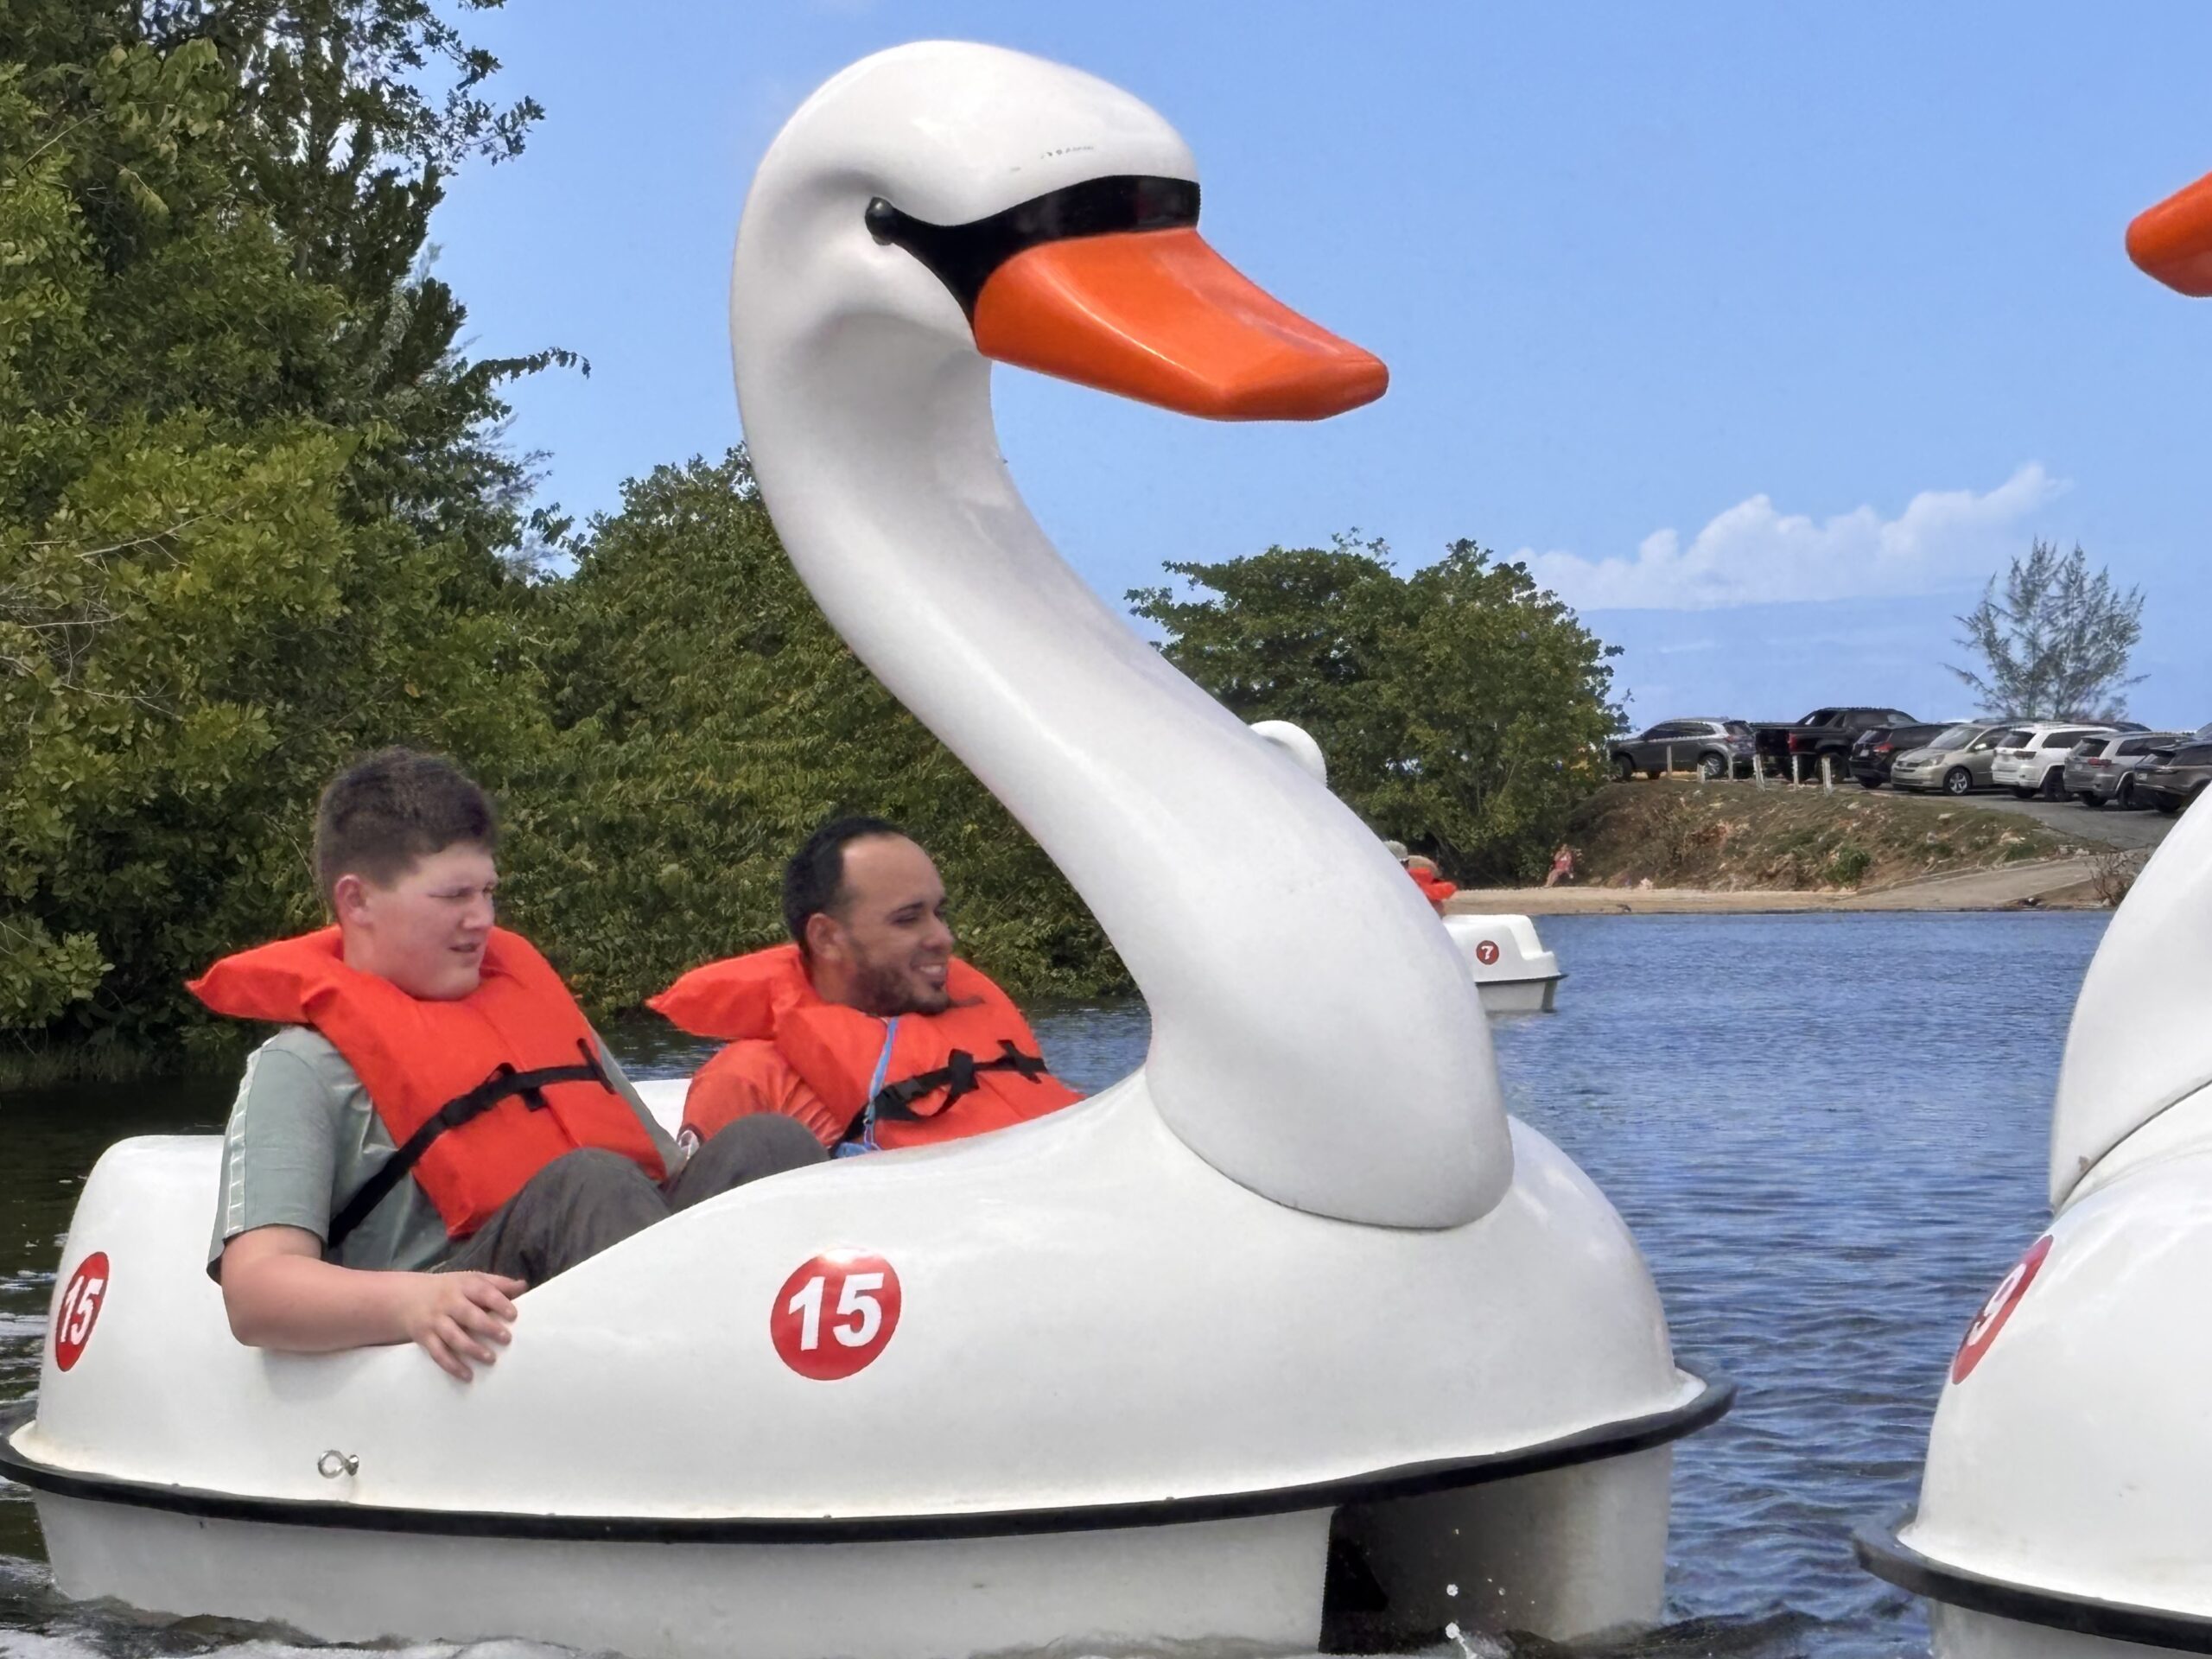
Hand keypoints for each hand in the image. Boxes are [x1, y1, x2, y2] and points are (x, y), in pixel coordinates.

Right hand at [400, 1272, 524, 1380]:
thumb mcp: (471, 1280)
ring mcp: (435, 1321)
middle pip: (468, 1315)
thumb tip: (523, 1286)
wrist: (406, 1298)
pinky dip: (452, 1366)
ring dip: (472, 1349)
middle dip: (487, 1327)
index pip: (483, 1292)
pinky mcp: (425, 1338)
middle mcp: (448, 1303)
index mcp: (464, 1286)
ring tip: (491, 1359)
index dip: (499, 1303)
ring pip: (453, 1337)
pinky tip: (468, 1375)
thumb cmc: (450, 1290)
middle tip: (506, 1339)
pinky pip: (438, 1354)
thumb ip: (497, 1285)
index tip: (513, 1315)